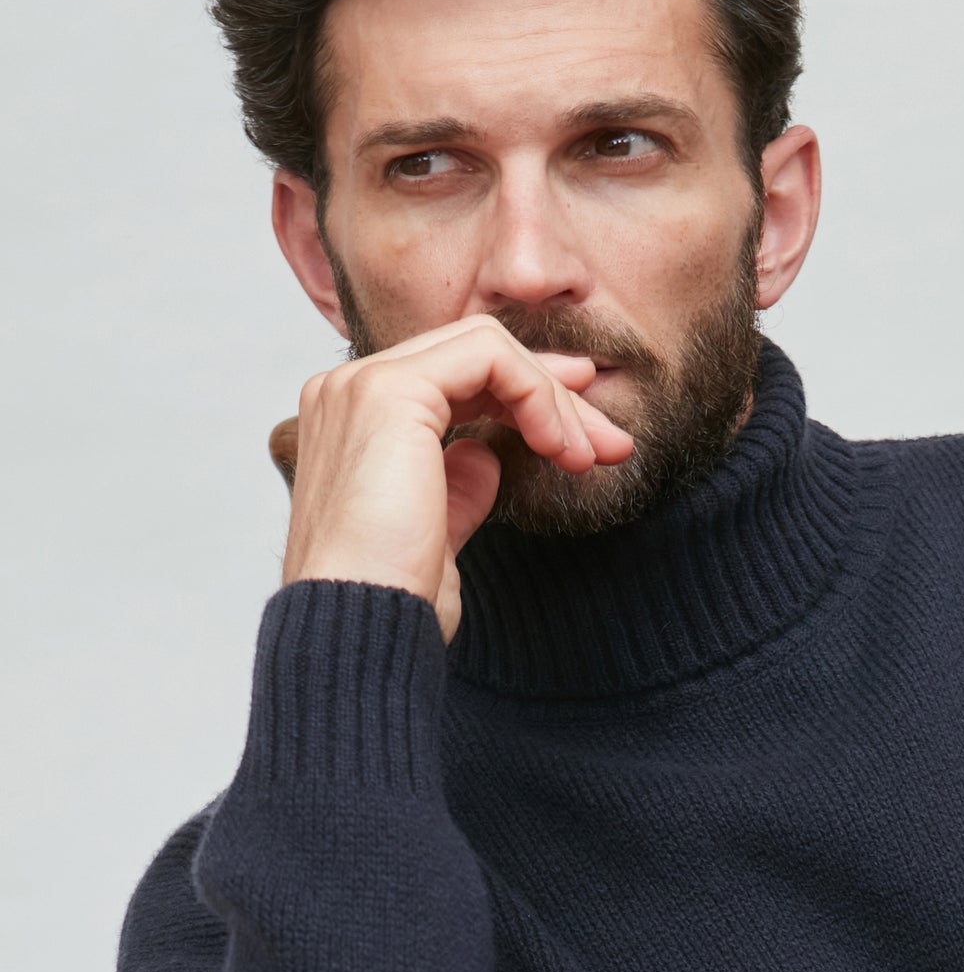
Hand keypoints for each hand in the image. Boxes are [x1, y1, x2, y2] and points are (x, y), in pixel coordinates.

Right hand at [281, 315, 633, 643]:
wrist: (363, 623)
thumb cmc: (395, 600)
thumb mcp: (437, 534)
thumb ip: (456, 488)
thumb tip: (483, 455)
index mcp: (353, 421)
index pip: (451, 378)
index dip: (523, 395)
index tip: (577, 430)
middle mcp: (349, 391)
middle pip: (472, 356)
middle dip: (552, 393)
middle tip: (607, 441)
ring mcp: (364, 384)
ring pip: (486, 348)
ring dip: (552, 398)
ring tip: (588, 455)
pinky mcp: (391, 390)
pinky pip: (489, 357)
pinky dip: (538, 394)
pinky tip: (558, 445)